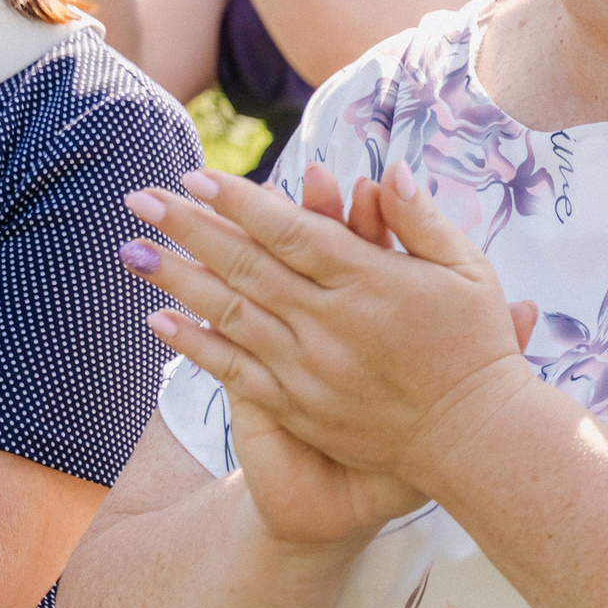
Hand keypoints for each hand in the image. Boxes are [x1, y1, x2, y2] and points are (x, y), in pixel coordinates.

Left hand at [120, 162, 542, 494]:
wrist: (474, 437)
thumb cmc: (477, 345)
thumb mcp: (468, 271)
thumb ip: (422, 221)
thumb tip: (387, 171)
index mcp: (371, 281)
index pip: (290, 230)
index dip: (239, 203)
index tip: (196, 176)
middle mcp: (331, 322)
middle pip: (246, 265)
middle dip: (188, 228)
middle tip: (140, 197)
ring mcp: (311, 368)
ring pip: (230, 314)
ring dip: (176, 280)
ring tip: (130, 250)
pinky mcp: (300, 406)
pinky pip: (235, 371)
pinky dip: (195, 345)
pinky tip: (158, 320)